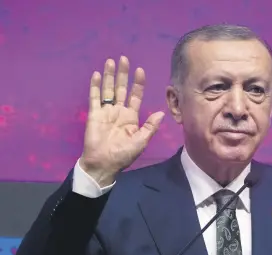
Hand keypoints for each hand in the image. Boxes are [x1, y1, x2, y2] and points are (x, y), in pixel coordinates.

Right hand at [80, 56, 164, 185]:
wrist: (104, 164)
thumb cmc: (124, 155)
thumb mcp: (141, 141)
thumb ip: (150, 127)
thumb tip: (161, 113)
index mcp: (131, 117)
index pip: (135, 96)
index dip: (138, 84)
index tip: (140, 71)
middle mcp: (119, 111)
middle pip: (122, 88)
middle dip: (123, 74)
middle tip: (124, 58)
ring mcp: (106, 112)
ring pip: (108, 89)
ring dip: (109, 75)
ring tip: (111, 61)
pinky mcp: (94, 114)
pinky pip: (95, 98)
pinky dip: (95, 86)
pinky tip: (96, 74)